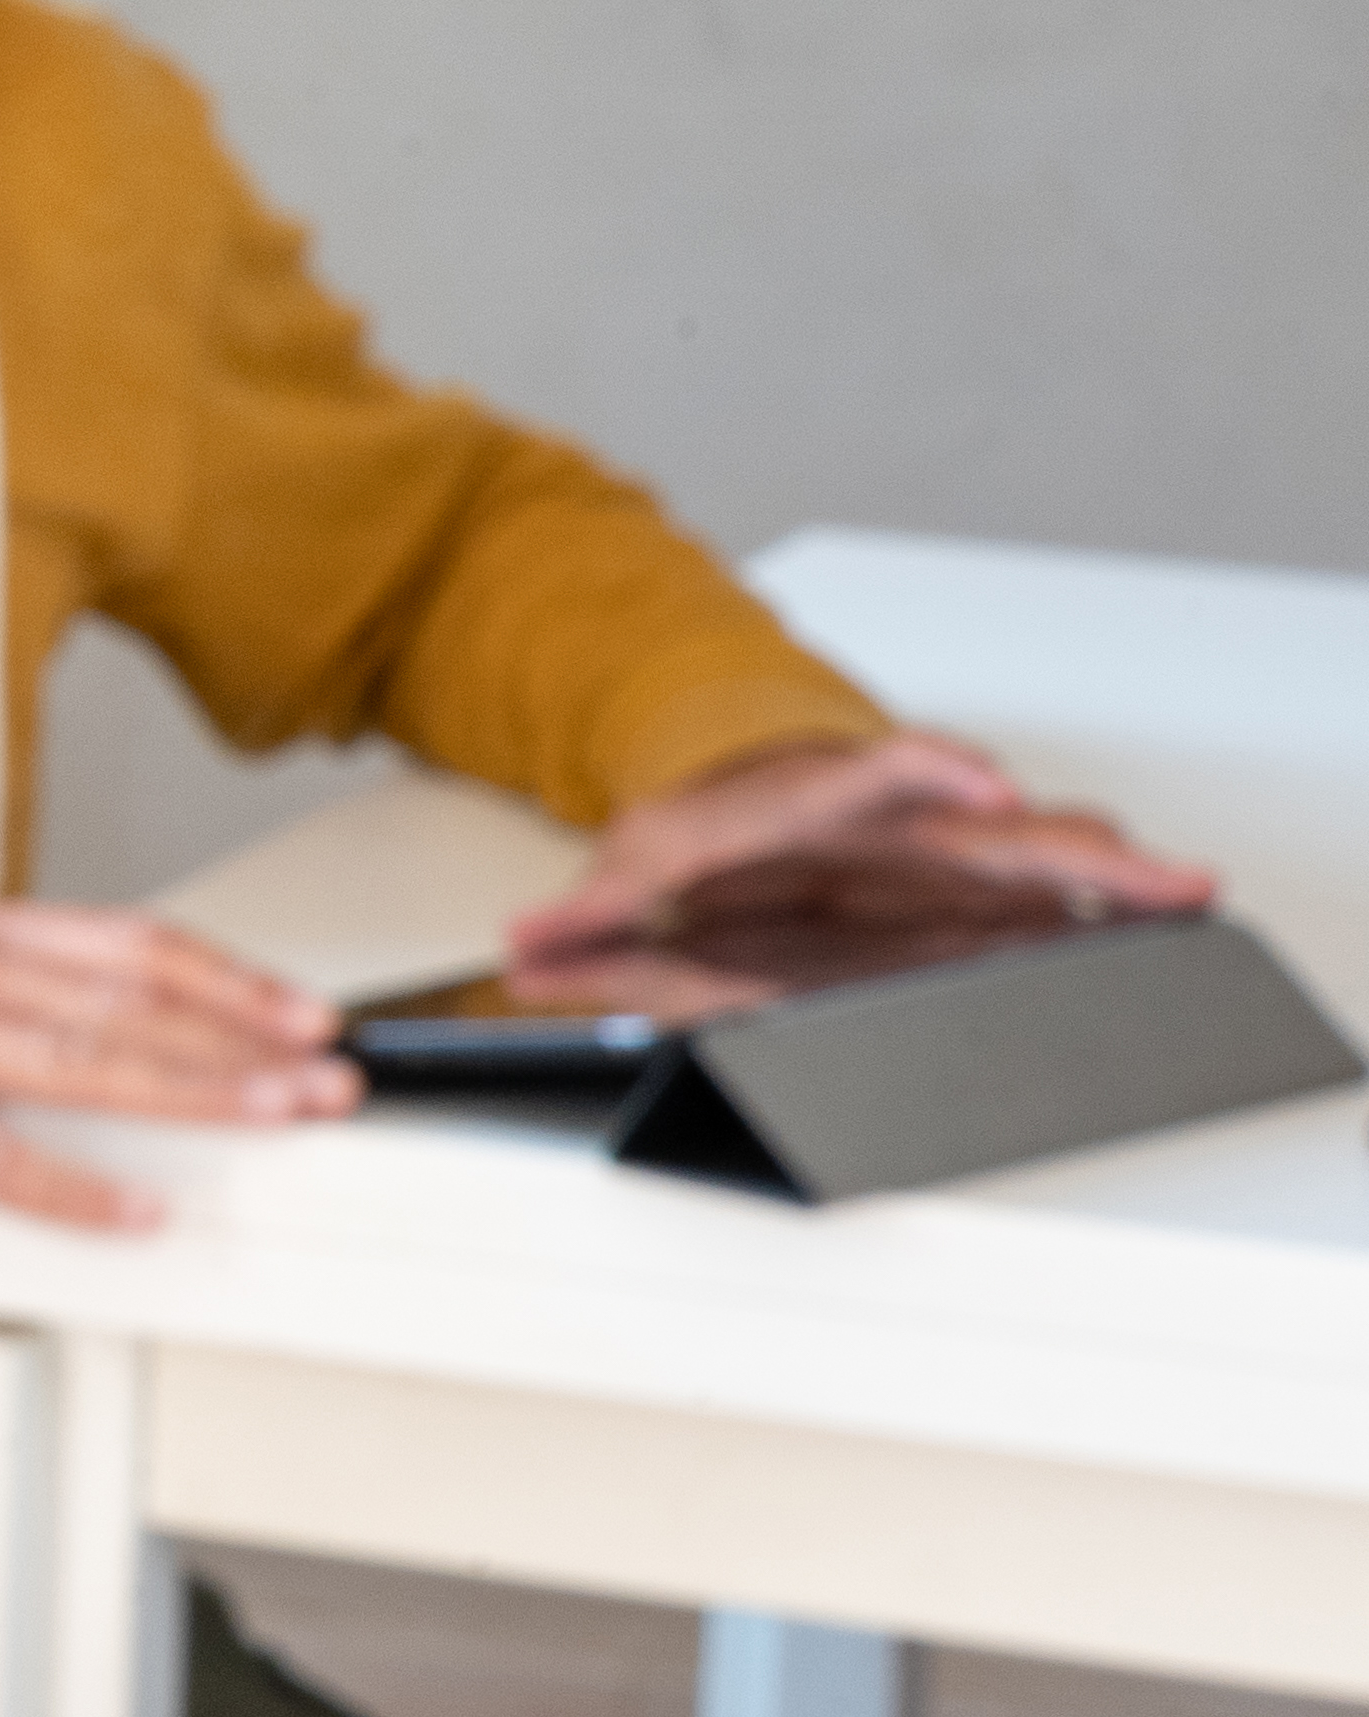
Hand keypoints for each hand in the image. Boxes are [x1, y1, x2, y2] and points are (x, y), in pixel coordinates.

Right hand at [0, 896, 358, 1232]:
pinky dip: (75, 1190)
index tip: (301, 1009)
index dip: (224, 975)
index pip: (119, 940)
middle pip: (119, 999)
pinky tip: (139, 1211)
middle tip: (326, 1073)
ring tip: (271, 1119)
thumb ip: (0, 981)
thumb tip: (128, 1015)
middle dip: (240, 1039)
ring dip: (193, 1095)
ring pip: (77, 1063)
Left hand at [503, 730, 1215, 976]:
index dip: (931, 772)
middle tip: (1147, 866)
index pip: (877, 775)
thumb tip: (526, 944)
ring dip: (1117, 875)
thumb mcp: (635, 866)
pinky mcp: (978, 894)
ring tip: (1189, 892)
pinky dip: (1110, 909)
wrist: (736, 801)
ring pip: (1047, 855)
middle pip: (995, 823)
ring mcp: (950, 855)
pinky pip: (1056, 899)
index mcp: (815, 800)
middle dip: (1072, 842)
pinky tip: (1172, 928)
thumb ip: (588, 914)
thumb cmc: (702, 838)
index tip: (983, 779)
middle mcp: (899, 820)